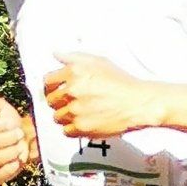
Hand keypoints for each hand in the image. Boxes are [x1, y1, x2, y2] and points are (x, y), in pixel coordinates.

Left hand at [42, 54, 160, 140]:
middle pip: (51, 100)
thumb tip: (57, 54)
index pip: (48, 81)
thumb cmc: (123, 83)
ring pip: (57, 117)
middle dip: (58, 101)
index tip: (55, 89)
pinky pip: (66, 131)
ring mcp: (75, 110)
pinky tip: (82, 122)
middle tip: (69, 102)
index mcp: (74, 72)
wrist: (138, 102)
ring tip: (78, 112)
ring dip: (65, 116)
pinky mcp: (81, 127)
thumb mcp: (98, 61)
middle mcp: (72, 90)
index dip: (52, 86)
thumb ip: (74, 57)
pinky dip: (72, 129)